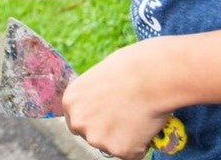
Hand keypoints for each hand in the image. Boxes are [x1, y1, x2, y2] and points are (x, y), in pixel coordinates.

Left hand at [61, 39, 174, 159]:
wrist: (149, 76)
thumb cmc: (129, 69)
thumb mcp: (99, 79)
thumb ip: (93, 98)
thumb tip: (102, 107)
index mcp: (70, 102)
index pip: (77, 121)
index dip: (94, 121)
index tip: (106, 118)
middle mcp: (79, 123)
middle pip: (91, 136)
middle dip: (106, 131)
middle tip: (126, 117)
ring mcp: (97, 139)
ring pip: (113, 145)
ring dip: (125, 137)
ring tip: (139, 114)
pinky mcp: (119, 150)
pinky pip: (134, 151)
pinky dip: (142, 143)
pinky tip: (146, 123)